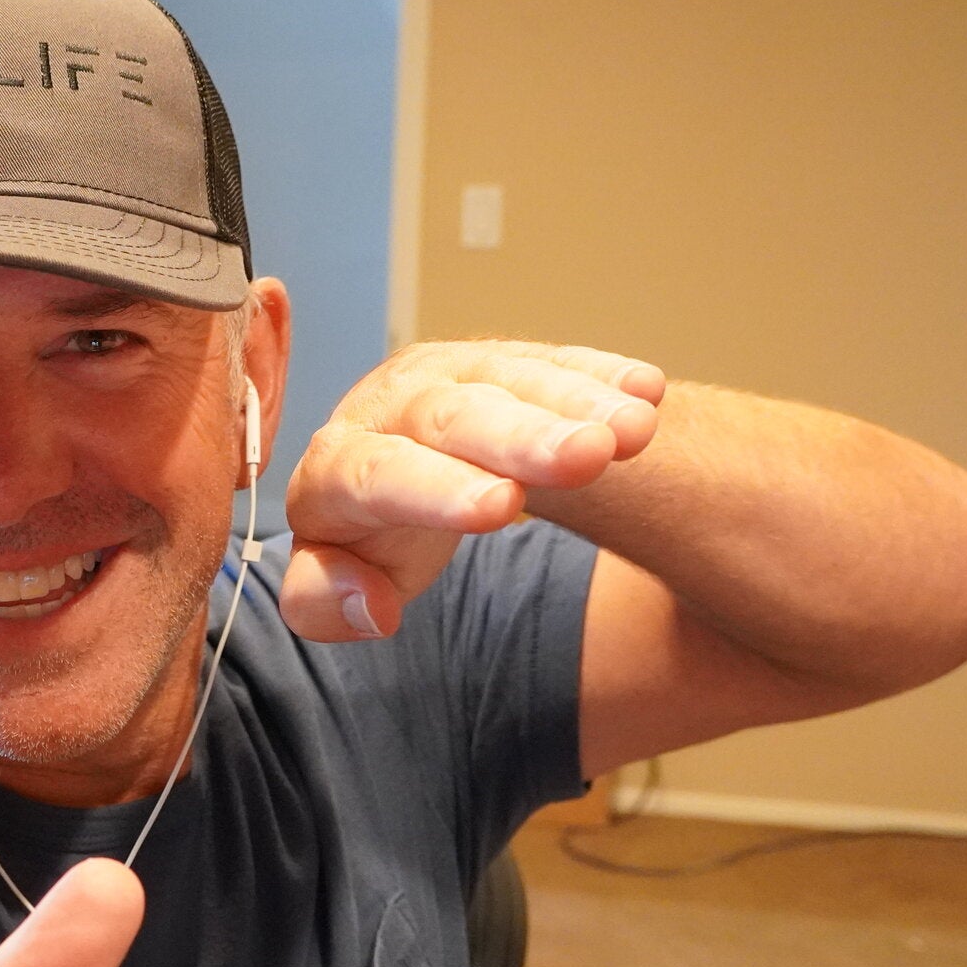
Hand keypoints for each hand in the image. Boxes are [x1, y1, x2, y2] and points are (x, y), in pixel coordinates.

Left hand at [280, 342, 663, 641]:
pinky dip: (597, 375)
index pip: (377, 474)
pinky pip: (550, 362)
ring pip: (508, 378)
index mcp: (334, 468)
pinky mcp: (499, 361)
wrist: (382, 471)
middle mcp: (387, 407)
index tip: (502, 507)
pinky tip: (644, 389)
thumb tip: (370, 605)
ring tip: (636, 428)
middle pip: (451, 416)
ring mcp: (447, 374)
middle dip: (522, 435)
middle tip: (588, 455)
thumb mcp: (324, 587)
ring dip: (575, 401)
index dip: (436, 489)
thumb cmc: (361, 538)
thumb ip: (321, 604)